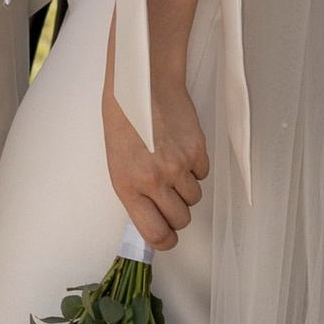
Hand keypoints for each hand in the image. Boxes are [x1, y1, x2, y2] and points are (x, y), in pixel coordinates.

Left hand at [103, 66, 207, 252]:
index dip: (165, 240)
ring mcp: (178, 165)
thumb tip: (153, 221)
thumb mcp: (119, 164)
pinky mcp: (197, 150)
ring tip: (171, 165)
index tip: (167, 237)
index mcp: (128, 185)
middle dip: (178, 213)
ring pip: (195, 198)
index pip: (155, 233)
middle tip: (169, 197)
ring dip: (186, 188)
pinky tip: (181, 149)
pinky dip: (196, 167)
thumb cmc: (125, 121)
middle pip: (181, 220)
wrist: (143, 83)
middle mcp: (155, 179)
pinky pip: (204, 174)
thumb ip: (136, 194)